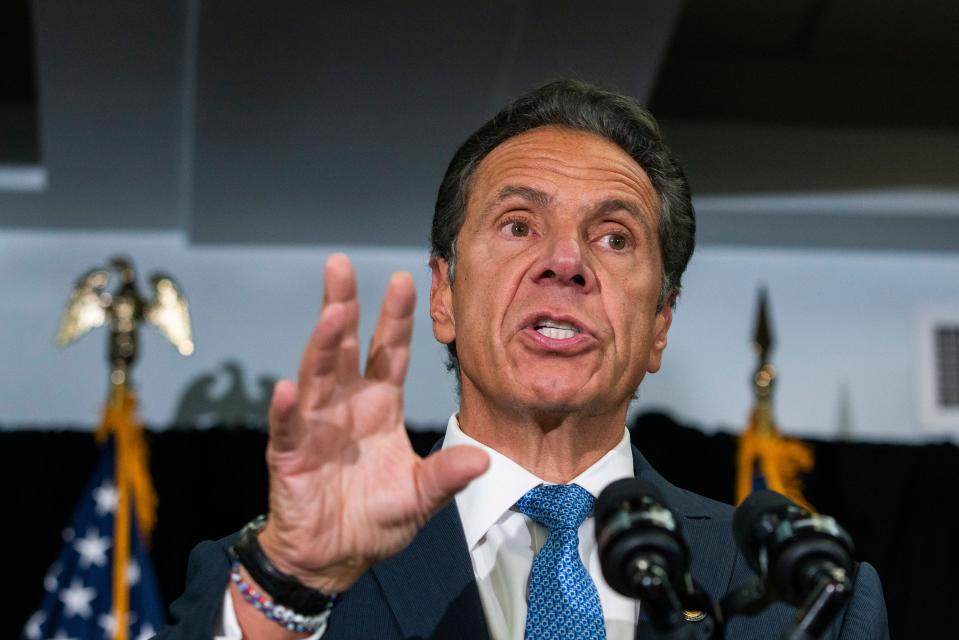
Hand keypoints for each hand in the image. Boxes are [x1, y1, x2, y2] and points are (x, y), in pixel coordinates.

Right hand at [257, 254, 488, 593]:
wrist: (333, 558)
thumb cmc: (375, 519)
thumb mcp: (419, 497)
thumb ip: (445, 476)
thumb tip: (482, 460)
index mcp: (379, 405)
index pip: (388, 352)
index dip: (395, 318)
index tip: (404, 279)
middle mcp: (345, 405)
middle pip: (343, 347)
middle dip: (341, 306)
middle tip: (340, 266)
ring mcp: (314, 425)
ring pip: (315, 375)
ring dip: (321, 344)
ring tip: (331, 314)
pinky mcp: (290, 453)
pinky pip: (288, 426)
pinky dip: (287, 407)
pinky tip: (289, 388)